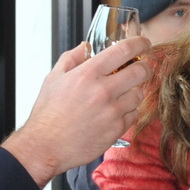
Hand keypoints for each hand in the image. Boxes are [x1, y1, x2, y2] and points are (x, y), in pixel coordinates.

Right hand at [2, 36, 150, 187]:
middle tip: (140, 69)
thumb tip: (85, 46)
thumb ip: (71, 58)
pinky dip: (128, 111)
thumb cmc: (48, 113)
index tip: (143, 43)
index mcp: (88, 73)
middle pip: (140, 71)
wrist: (45, 145)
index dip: (139, 43)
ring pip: (139, 94)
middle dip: (144, 67)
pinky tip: (115, 112)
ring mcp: (112, 111)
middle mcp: (103, 90)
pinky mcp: (116, 129)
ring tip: (121, 95)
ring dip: (134, 91)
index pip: (123, 50)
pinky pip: (133, 115)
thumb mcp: (53, 78)